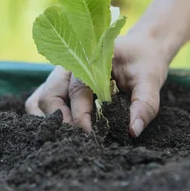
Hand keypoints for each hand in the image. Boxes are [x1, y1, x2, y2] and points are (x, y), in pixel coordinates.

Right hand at [25, 33, 169, 136]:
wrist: (141, 48)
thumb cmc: (144, 61)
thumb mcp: (151, 79)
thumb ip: (144, 103)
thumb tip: (133, 131)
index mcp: (88, 60)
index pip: (76, 92)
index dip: (80, 117)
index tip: (92, 136)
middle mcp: (68, 67)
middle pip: (48, 97)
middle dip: (61, 123)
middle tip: (79, 142)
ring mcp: (59, 77)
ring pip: (38, 100)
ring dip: (48, 122)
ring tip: (69, 139)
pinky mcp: (59, 86)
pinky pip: (40, 102)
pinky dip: (45, 119)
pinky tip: (63, 133)